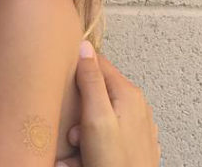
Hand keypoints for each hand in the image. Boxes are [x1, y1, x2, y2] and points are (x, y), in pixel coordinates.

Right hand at [54, 41, 159, 166]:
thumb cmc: (115, 162)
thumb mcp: (96, 117)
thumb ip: (91, 80)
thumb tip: (85, 47)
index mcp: (128, 93)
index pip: (97, 62)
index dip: (77, 72)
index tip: (65, 87)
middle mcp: (135, 105)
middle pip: (95, 92)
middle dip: (78, 111)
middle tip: (77, 133)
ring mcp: (135, 125)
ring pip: (96, 116)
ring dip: (83, 132)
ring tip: (83, 151)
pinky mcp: (131, 143)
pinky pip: (103, 135)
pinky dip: (93, 145)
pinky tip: (90, 157)